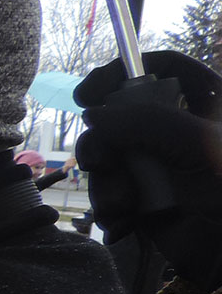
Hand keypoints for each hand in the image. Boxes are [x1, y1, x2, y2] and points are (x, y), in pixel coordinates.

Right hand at [75, 51, 221, 293]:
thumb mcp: (196, 141)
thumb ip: (142, 119)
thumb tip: (90, 113)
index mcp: (206, 104)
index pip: (161, 68)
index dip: (122, 73)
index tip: (87, 93)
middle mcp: (178, 131)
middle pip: (119, 115)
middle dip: (102, 143)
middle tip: (100, 163)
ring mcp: (159, 165)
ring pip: (107, 157)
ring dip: (106, 184)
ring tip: (121, 207)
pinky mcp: (145, 199)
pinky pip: (109, 192)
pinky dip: (110, 209)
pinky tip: (123, 225)